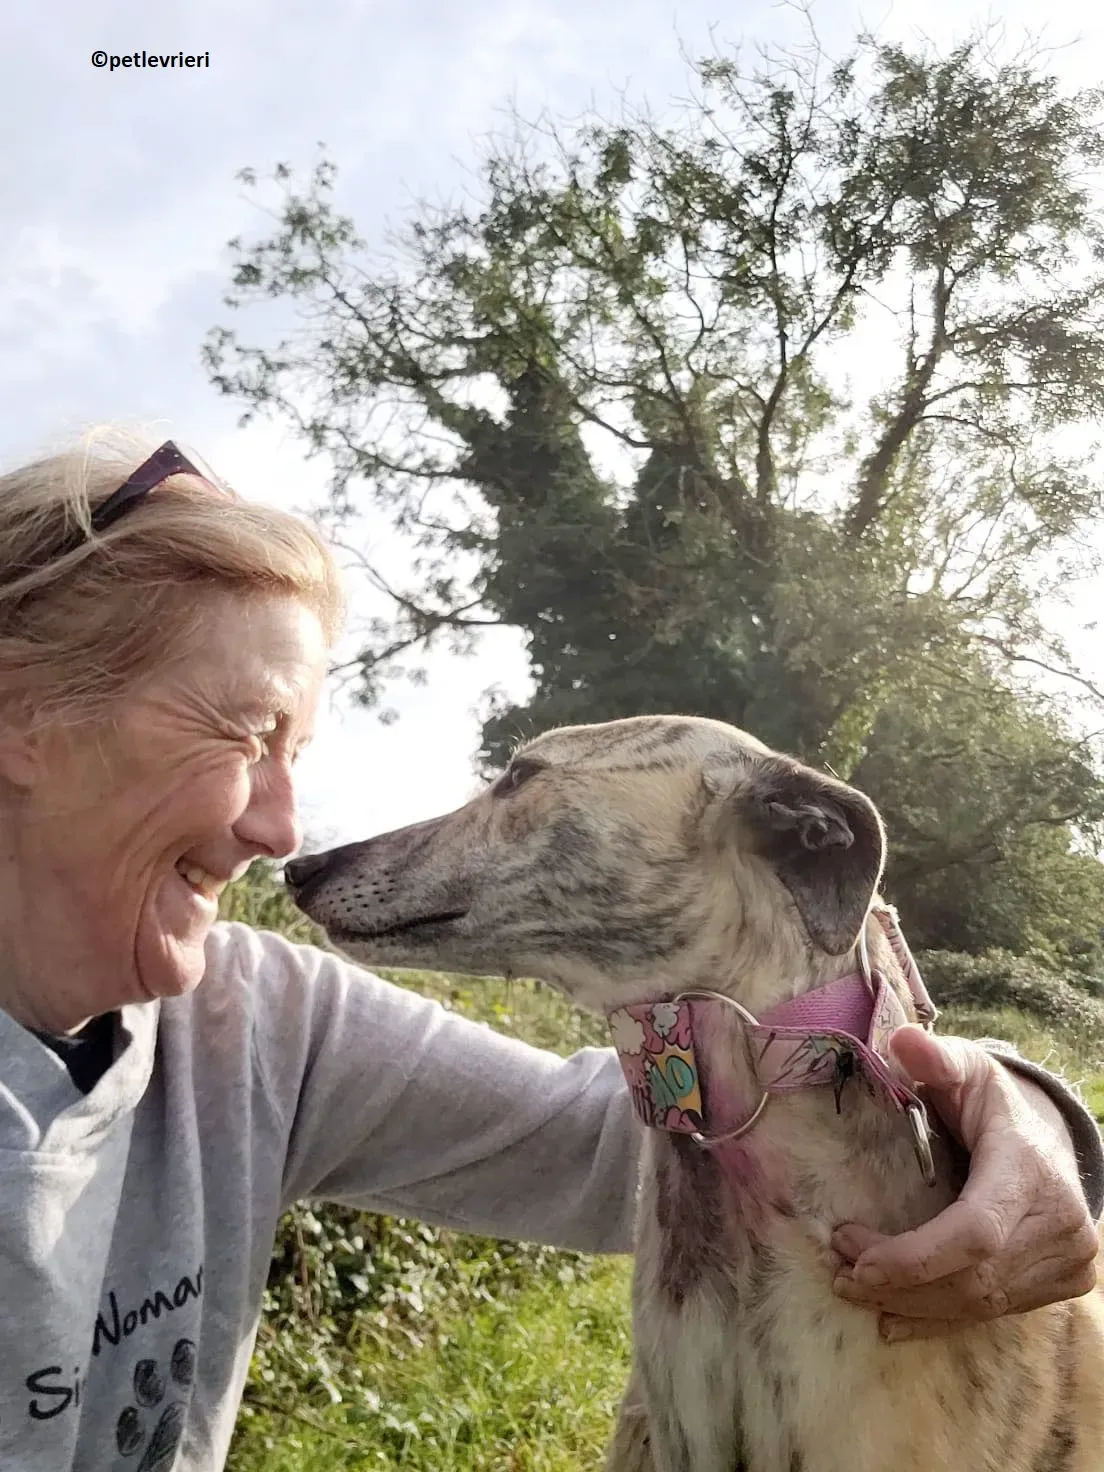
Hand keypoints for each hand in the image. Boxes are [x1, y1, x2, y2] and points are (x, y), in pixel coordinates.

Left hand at [831, 1026, 1098, 1340]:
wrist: (1048, 1139)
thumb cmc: (992, 1103)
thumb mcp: (966, 1070)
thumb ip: (935, 1058)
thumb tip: (902, 1041)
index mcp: (1029, 1168)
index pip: (975, 1233)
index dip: (915, 1256)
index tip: (855, 1256)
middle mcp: (1059, 1221)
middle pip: (973, 1278)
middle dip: (900, 1282)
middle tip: (839, 1273)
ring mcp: (1067, 1259)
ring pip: (981, 1303)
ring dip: (912, 1304)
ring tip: (855, 1288)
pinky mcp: (1062, 1282)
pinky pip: (995, 1312)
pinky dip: (941, 1318)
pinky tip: (894, 1318)